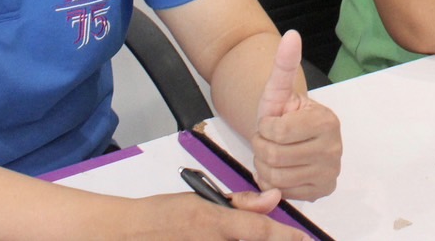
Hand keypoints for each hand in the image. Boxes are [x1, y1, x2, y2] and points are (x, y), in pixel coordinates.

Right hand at [136, 191, 307, 239]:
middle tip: (288, 239)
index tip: (304, 239)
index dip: (286, 236)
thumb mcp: (201, 199)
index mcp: (215, 223)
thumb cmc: (164, 214)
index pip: (260, 230)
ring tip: (258, 237)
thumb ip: (240, 203)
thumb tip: (273, 197)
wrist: (130, 233)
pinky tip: (230, 240)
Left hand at [251, 31, 341, 199]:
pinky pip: (283, 192)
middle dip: (262, 147)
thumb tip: (291, 35)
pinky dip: (273, 182)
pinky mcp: (322, 191)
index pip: (277, 131)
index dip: (265, 127)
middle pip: (274, 156)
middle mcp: (334, 148)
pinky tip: (281, 168)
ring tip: (274, 152)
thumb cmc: (284, 113)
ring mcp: (330, 172)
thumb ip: (284, 64)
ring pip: (275, 177)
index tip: (271, 122)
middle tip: (270, 139)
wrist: (292, 137)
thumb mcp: (279, 90)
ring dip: (264, 165)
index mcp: (326, 120)